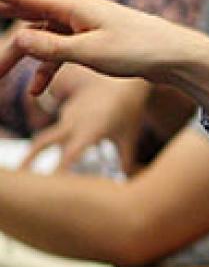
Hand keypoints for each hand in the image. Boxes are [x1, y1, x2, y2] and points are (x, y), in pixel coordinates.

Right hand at [0, 0, 208, 117]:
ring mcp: (86, 25)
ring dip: (22, 58)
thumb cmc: (140, 50)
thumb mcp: (91, 52)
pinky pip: (62, 51)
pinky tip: (38, 90)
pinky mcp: (96, 41)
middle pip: (27, 17)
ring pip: (43, 38)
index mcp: (73, 5)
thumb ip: (52, 47)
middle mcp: (77, 10)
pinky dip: (48, 68)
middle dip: (3, 35)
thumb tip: (18, 39)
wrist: (178, 58)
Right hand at [20, 67, 146, 173]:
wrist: (123, 80)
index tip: (53, 185)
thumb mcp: (129, 136)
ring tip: (39, 167)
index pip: (69, 156)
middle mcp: (73, 124)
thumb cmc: (128, 110)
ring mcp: (68, 115)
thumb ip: (126, 159)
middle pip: (43, 143)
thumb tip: (126, 178)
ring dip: (43, 152)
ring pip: (50, 137)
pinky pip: (61, 129)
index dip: (60, 172)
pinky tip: (73, 143)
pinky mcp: (68, 110)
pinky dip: (62, 140)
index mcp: (89, 132)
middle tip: (21, 175)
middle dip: (30, 160)